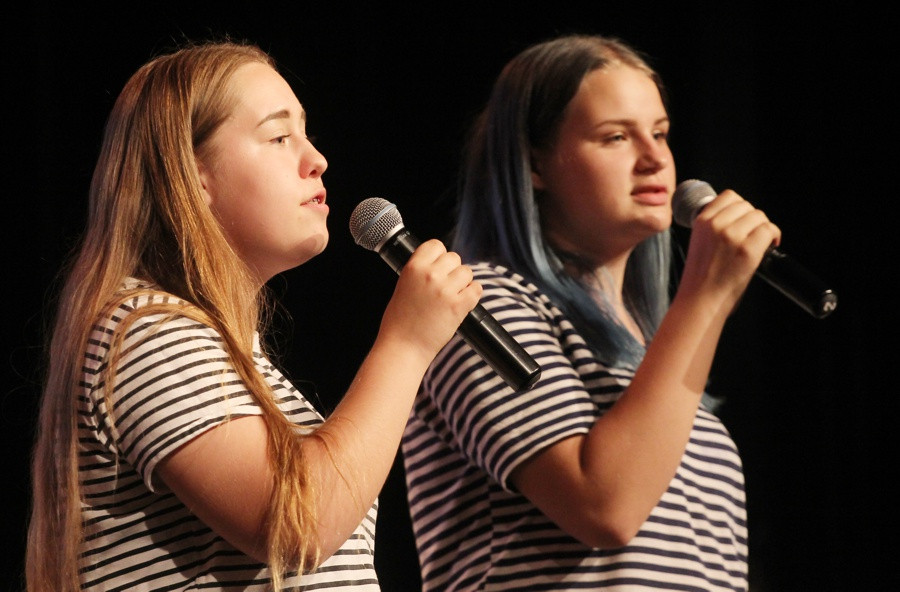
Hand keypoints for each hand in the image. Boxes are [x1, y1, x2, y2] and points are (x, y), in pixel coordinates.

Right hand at [378, 239, 481, 359]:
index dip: (440, 255)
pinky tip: (462, 303)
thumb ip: (420, 272)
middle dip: (452, 271)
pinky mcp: (459, 306)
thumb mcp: (403, 286)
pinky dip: (472, 296)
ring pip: (467, 272)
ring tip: (452, 297)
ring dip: (463, 283)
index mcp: (413, 267)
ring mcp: (446, 290)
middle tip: (445, 287)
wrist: (403, 347)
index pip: (436, 245)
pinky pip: (477, 289)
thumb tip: (439, 264)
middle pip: (454, 257)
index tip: (439, 266)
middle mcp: (430, 275)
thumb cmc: (399, 321)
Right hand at [678, 189, 780, 312]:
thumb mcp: (698, 242)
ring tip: (760, 242)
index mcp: (701, 221)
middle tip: (753, 234)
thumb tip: (738, 218)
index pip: (729, 196)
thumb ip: (713, 227)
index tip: (743, 219)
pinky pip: (768, 230)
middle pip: (747, 205)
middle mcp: (716, 225)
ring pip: (759, 216)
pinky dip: (773, 236)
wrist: (699, 301)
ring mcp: (732, 236)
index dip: (740, 207)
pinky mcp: (748, 250)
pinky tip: (770, 246)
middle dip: (753, 219)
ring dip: (763, 228)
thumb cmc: (699, 278)